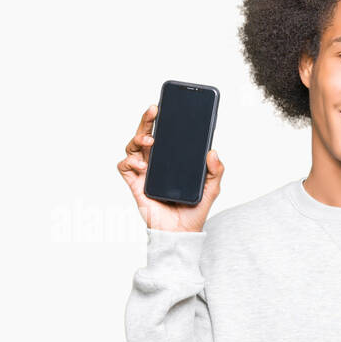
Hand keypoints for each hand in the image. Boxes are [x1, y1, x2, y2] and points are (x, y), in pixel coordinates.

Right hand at [116, 103, 223, 232]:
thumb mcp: (211, 188)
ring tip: (150, 140)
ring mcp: (144, 172)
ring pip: (133, 146)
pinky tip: (142, 164)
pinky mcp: (135, 184)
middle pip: (146, 135)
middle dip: (147, 120)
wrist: (182, 233)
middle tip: (154, 111)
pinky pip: (124, 166)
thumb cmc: (194, 211)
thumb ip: (216, 171)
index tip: (166, 107)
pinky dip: (129, 160)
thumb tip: (213, 151)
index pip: (165, 135)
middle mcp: (156, 163)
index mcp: (172, 160)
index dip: (162, 121)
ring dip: (138, 138)